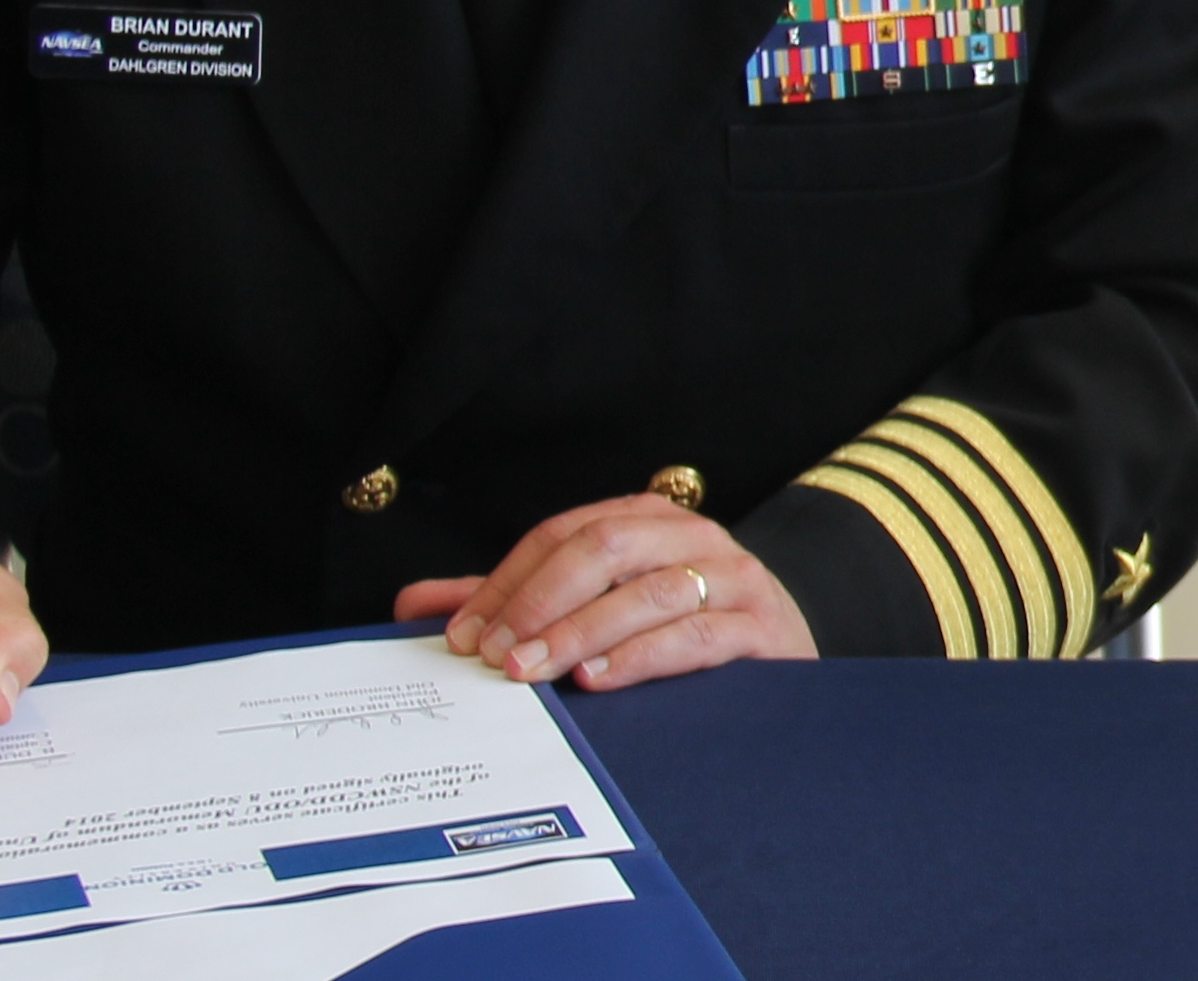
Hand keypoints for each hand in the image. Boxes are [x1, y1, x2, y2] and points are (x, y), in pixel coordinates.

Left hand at [396, 492, 815, 690]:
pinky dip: (641, 656)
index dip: (507, 580)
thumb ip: (512, 604)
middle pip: (604, 547)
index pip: (563, 534)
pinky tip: (598, 678)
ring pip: (646, 591)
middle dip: (540, 601)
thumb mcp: (598, 604)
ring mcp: (730, 578)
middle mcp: (690, 537)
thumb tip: (411, 606)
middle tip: (494, 655)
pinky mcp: (760, 628)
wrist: (786, 644)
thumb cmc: (681, 624)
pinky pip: (695, 636)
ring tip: (532, 671)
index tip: (460, 633)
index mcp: (646, 520)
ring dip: (581, 632)